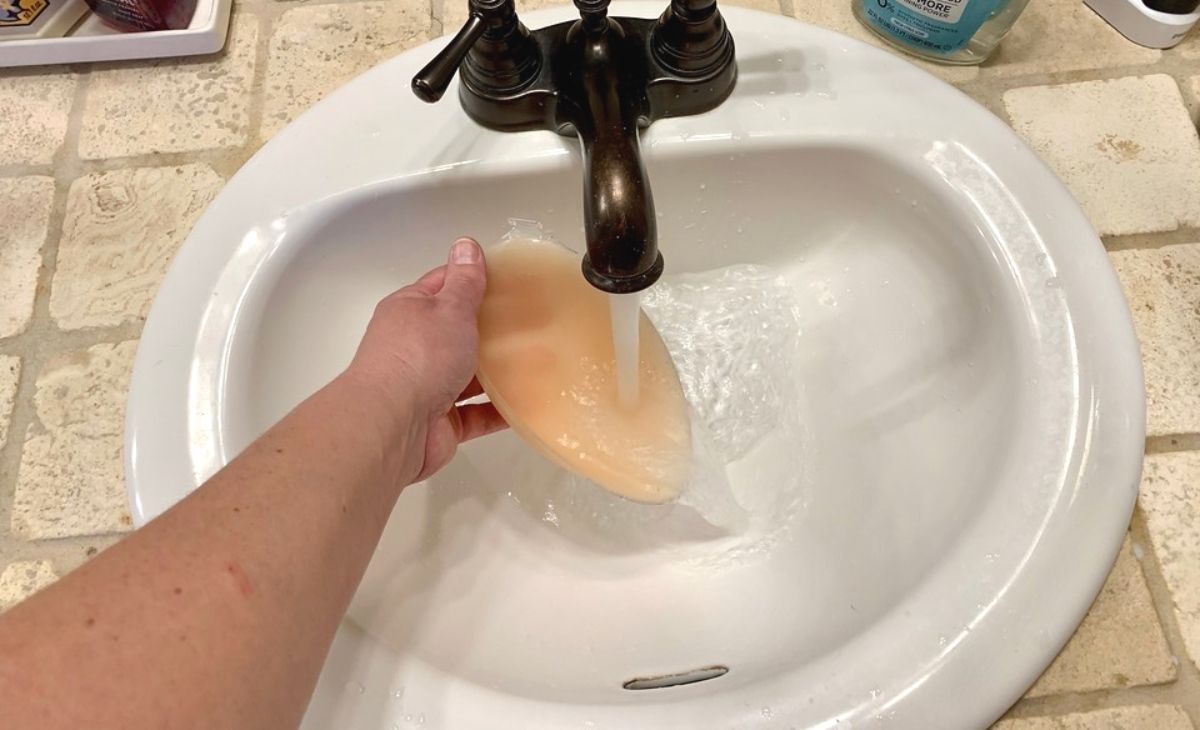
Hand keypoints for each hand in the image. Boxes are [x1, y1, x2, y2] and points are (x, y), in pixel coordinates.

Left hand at [345, 238, 506, 485]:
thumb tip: (465, 245)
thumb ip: (464, 281)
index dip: (474, 280)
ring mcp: (427, 386)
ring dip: (497, 371)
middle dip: (491, 329)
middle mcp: (415, 348)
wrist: (394, 425)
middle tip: (529, 321)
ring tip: (536, 360)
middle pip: (457, 332)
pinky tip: (525, 403)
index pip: (444, 286)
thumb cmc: (417, 358)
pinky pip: (477, 414)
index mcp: (410, 312)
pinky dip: (499, 410)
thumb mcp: (449, 308)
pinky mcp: (442, 422)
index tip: (508, 280)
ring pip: (469, 375)